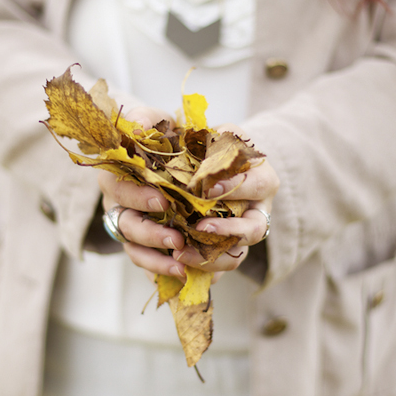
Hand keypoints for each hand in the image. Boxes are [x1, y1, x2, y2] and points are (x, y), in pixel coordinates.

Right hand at [99, 106, 187, 279]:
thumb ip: (144, 119)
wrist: (183, 155)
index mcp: (118, 177)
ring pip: (135, 251)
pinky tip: (184, 278)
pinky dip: (164, 274)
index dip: (136, 196)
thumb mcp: (156, 121)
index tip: (162, 200)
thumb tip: (136, 126)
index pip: (117, 189)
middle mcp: (121, 206)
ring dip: (157, 261)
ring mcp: (134, 229)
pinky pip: (151, 267)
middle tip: (176, 239)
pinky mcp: (150, 247)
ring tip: (182, 267)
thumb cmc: (166, 136)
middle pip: (125, 226)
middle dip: (150, 234)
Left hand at [170, 123, 278, 277]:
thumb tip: (136, 125)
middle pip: (255, 229)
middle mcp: (257, 209)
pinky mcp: (225, 252)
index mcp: (258, 176)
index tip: (207, 188)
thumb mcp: (195, 130)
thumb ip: (169, 123)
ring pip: (236, 257)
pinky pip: (218, 270)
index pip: (258, 183)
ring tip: (180, 254)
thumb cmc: (196, 147)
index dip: (236, 187)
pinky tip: (177, 269)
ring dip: (211, 258)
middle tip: (199, 228)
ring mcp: (242, 234)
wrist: (196, 170)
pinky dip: (199, 272)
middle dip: (228, 231)